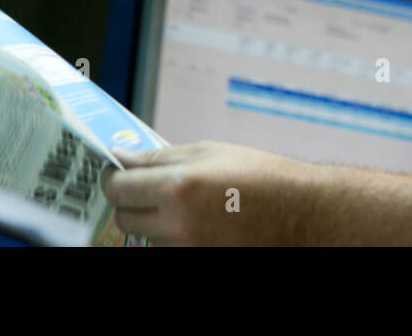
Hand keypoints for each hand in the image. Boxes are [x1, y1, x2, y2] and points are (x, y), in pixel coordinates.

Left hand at [100, 140, 314, 245]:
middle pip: (124, 217)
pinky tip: (195, 218)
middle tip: (147, 184)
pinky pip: (167, 247)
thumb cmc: (260, 177)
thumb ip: (159, 156)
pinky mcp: (196, 259)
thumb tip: (122, 157)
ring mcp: (186, 248)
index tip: (117, 170)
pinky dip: (171, 234)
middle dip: (129, 199)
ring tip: (183, 201)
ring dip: (152, 218)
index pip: (117, 188)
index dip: (113, 176)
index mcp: (177, 188)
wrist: (299, 213)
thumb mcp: (208, 151)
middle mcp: (177, 225)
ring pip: (145, 235)